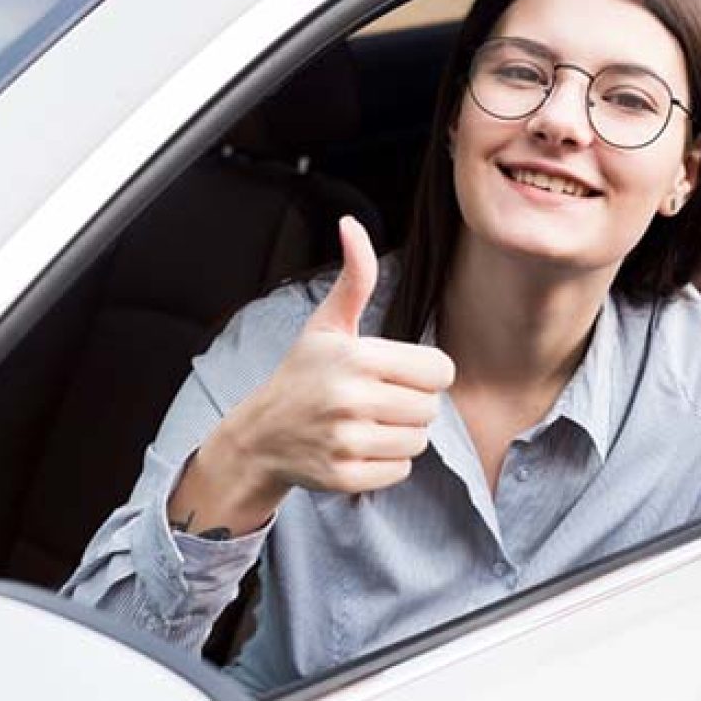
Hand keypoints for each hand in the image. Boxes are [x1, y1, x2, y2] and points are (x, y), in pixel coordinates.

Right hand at [221, 216, 455, 495]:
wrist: (260, 435)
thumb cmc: (303, 374)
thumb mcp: (327, 325)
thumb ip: (355, 278)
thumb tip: (352, 225)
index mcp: (356, 356)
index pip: (440, 370)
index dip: (424, 372)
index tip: (397, 374)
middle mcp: (350, 399)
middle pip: (431, 408)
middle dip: (412, 404)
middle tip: (379, 400)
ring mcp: (346, 441)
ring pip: (419, 442)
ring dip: (401, 435)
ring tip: (369, 424)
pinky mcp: (344, 476)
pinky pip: (400, 472)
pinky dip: (386, 464)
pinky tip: (359, 448)